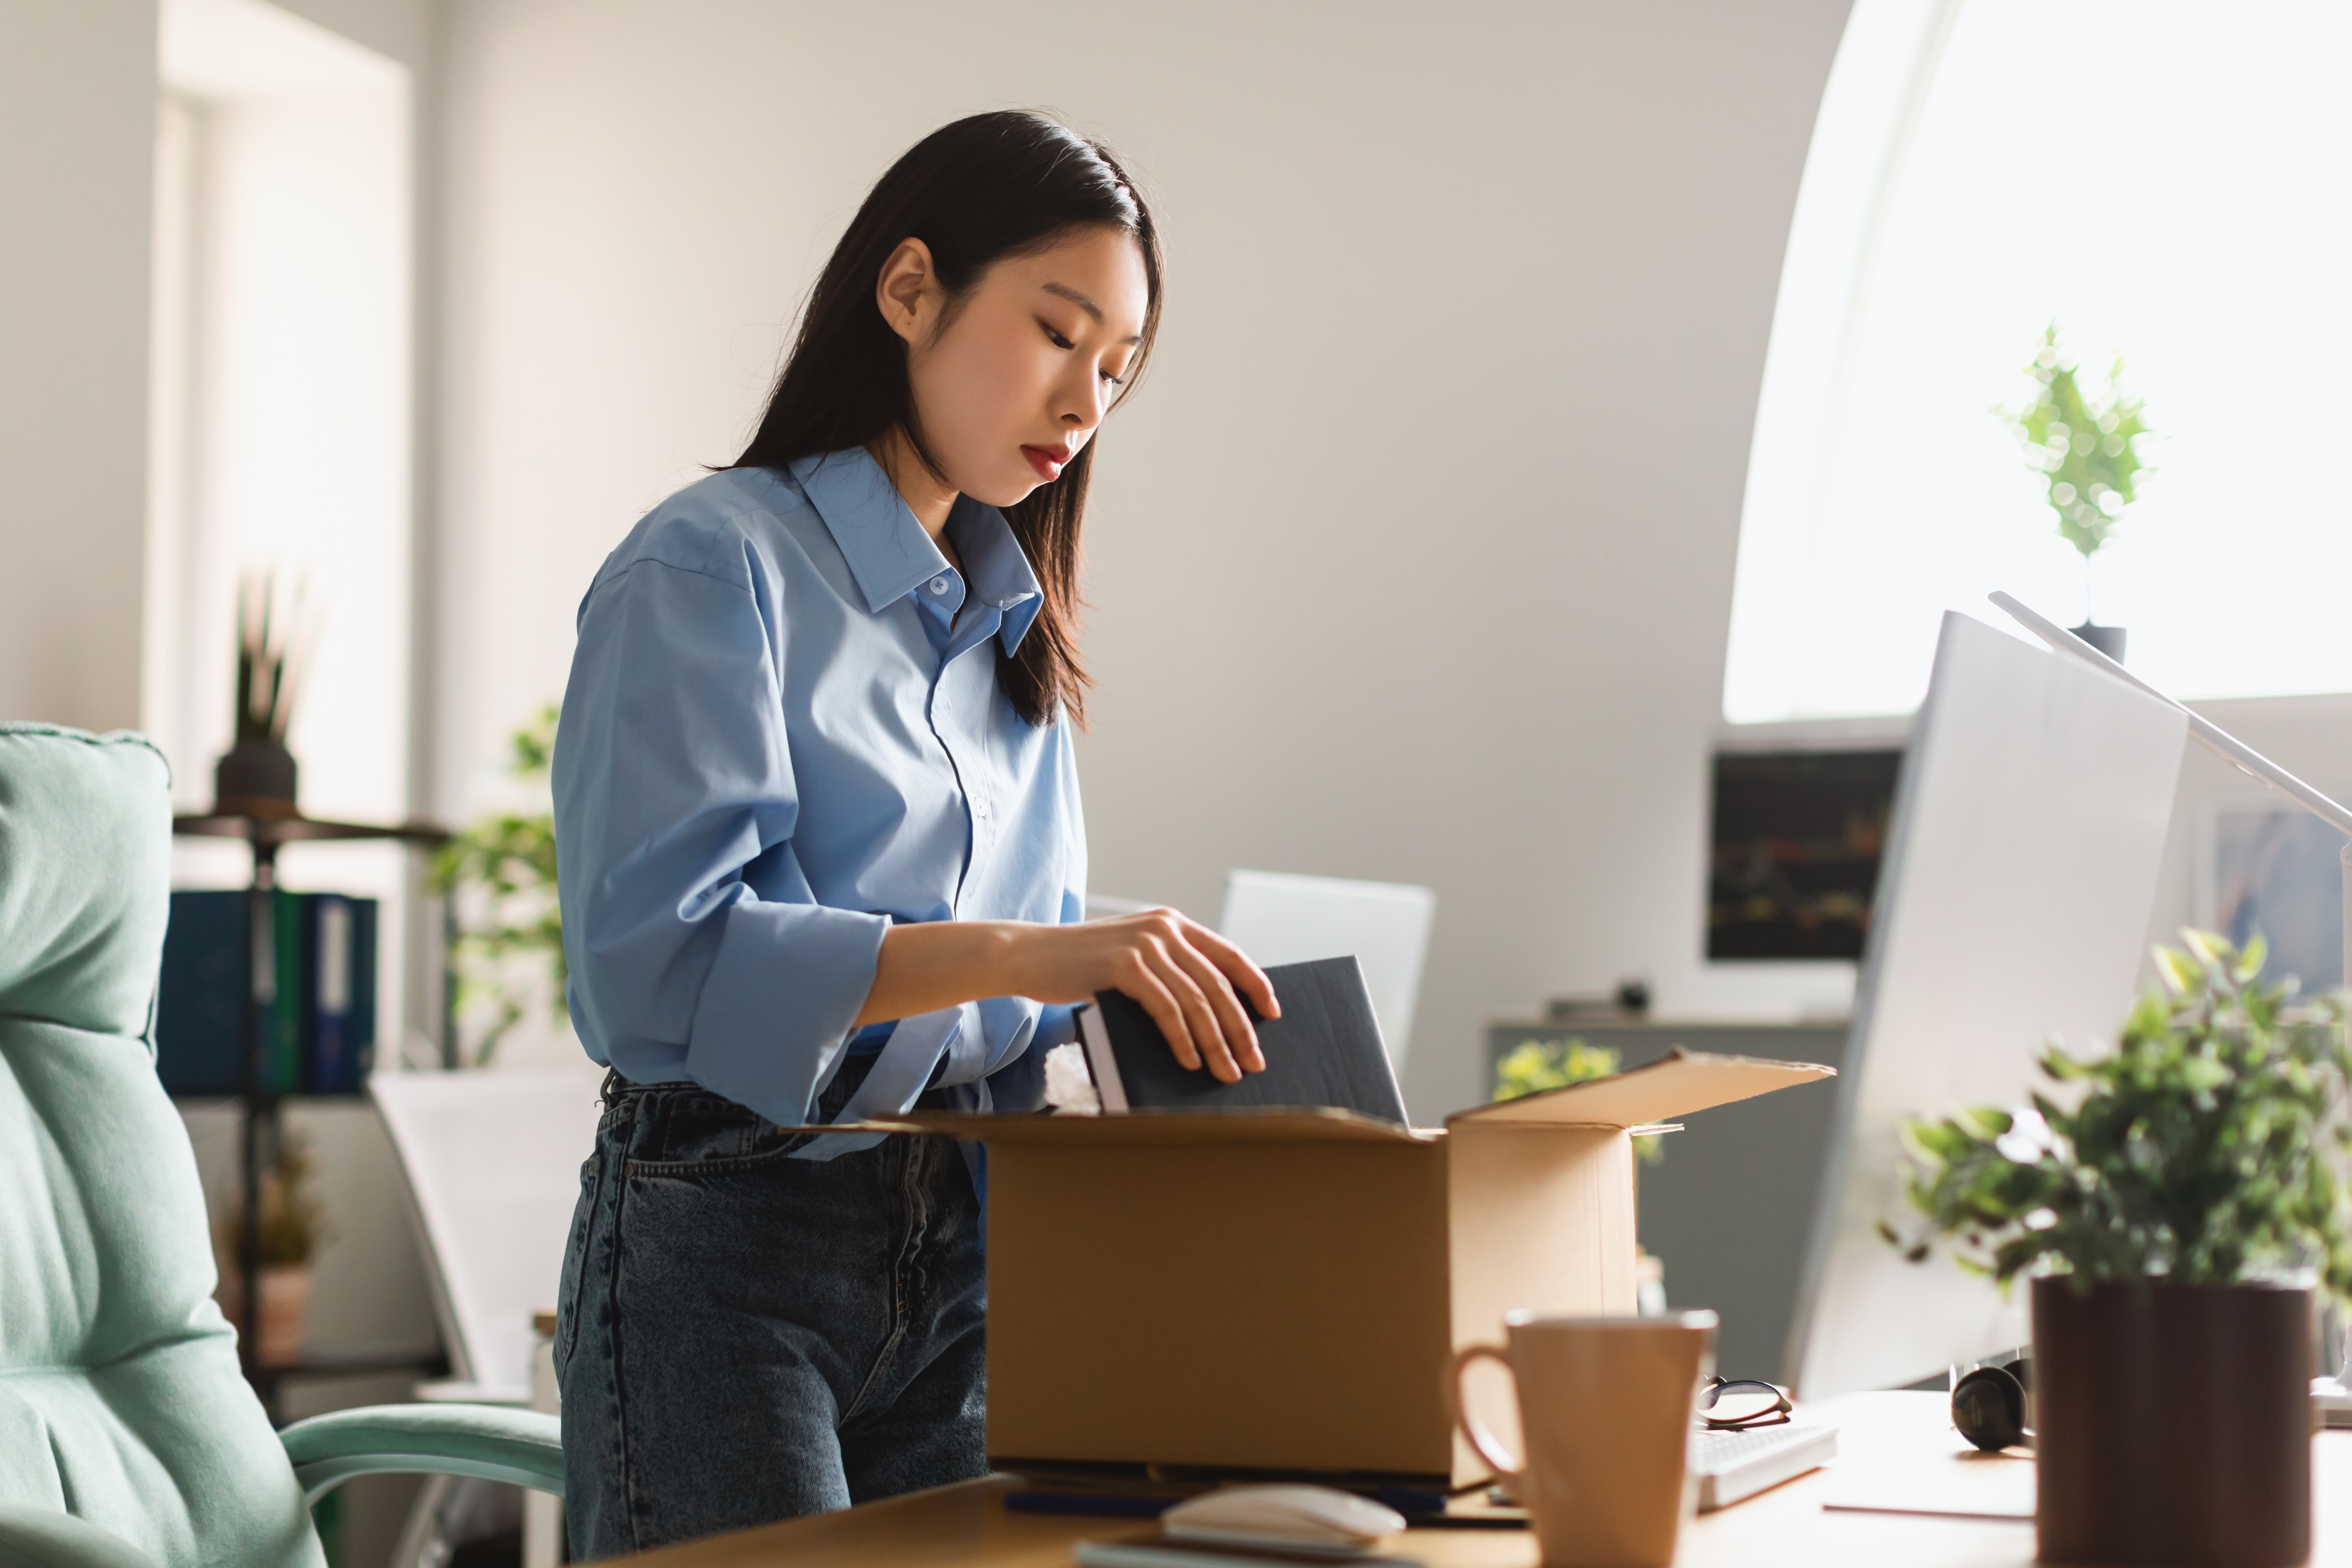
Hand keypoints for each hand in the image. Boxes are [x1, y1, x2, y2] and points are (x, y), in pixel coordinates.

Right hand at [1016, 908, 1278, 1082]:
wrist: (1032, 955)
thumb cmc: (1084, 966)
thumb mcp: (1135, 958)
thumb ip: (1170, 970)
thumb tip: (1213, 1015)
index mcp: (1172, 924)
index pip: (1228, 954)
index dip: (1255, 984)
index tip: (1273, 1013)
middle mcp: (1164, 929)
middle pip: (1218, 984)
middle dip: (1240, 1028)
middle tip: (1254, 1062)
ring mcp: (1145, 945)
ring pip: (1196, 1001)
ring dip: (1216, 1042)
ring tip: (1227, 1072)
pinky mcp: (1124, 966)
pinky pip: (1166, 1008)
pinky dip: (1182, 1039)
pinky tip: (1190, 1061)